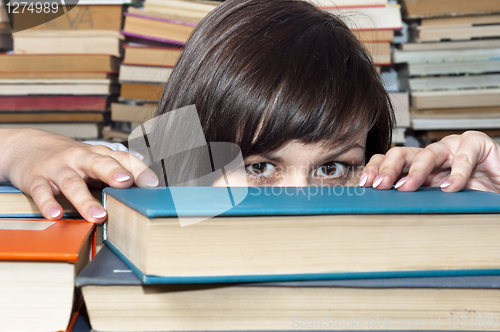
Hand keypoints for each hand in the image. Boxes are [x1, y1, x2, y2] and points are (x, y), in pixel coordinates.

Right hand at [0, 129, 158, 222]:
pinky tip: (55, 215)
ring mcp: (57, 169)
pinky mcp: (35, 179)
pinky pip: (42, 192)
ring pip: (72, 183)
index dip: (138, 170)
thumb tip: (144, 191)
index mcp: (97, 155)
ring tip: (98, 215)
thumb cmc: (68, 158)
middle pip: (98, 164)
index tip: (152, 183)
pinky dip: (48, 204)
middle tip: (126, 184)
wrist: (24, 146)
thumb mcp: (93, 161)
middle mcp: (79, 159)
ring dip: (85, 200)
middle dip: (113, 173)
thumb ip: (115, 174)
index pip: (122, 159)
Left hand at [359, 131, 499, 192]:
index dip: (376, 169)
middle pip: (401, 154)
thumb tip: (385, 213)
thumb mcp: (437, 198)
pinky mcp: (476, 144)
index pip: (389, 161)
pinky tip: (450, 188)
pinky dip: (457, 174)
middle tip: (380, 186)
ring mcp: (452, 147)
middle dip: (387, 169)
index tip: (365, 185)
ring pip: (427, 153)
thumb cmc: (472, 193)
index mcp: (418, 166)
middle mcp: (431, 154)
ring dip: (416, 171)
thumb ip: (417, 199)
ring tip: (407, 188)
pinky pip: (464, 157)